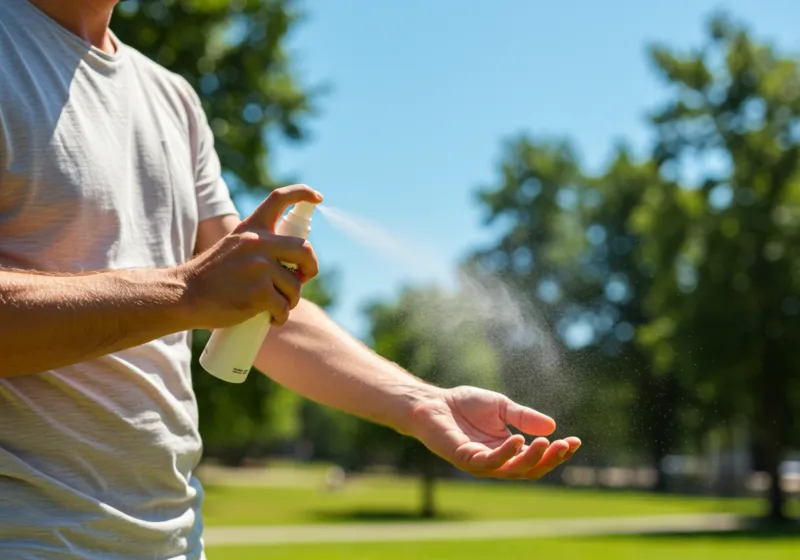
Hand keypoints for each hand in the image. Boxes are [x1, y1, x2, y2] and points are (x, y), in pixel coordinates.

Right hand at [178, 184, 322, 328]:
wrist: (184, 295)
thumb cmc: (211, 277)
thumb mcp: (233, 248)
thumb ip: (260, 248)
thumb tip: (296, 265)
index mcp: (251, 229)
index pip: (279, 199)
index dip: (303, 193)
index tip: (318, 197)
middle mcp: (257, 243)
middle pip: (305, 249)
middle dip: (311, 267)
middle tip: (303, 278)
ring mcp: (259, 267)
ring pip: (295, 285)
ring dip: (290, 300)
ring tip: (273, 306)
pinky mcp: (259, 291)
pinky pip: (284, 306)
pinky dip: (281, 316)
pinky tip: (272, 319)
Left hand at [409, 386, 580, 478]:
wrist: (434, 402)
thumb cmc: (464, 404)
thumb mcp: (501, 407)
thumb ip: (523, 417)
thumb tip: (553, 426)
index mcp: (507, 450)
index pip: (537, 458)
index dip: (557, 453)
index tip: (575, 441)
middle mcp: (496, 461)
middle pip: (529, 470)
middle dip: (550, 460)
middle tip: (565, 445)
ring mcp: (481, 463)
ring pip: (512, 470)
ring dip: (532, 459)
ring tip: (547, 444)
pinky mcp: (465, 459)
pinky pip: (490, 461)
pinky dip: (506, 453)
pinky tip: (518, 440)